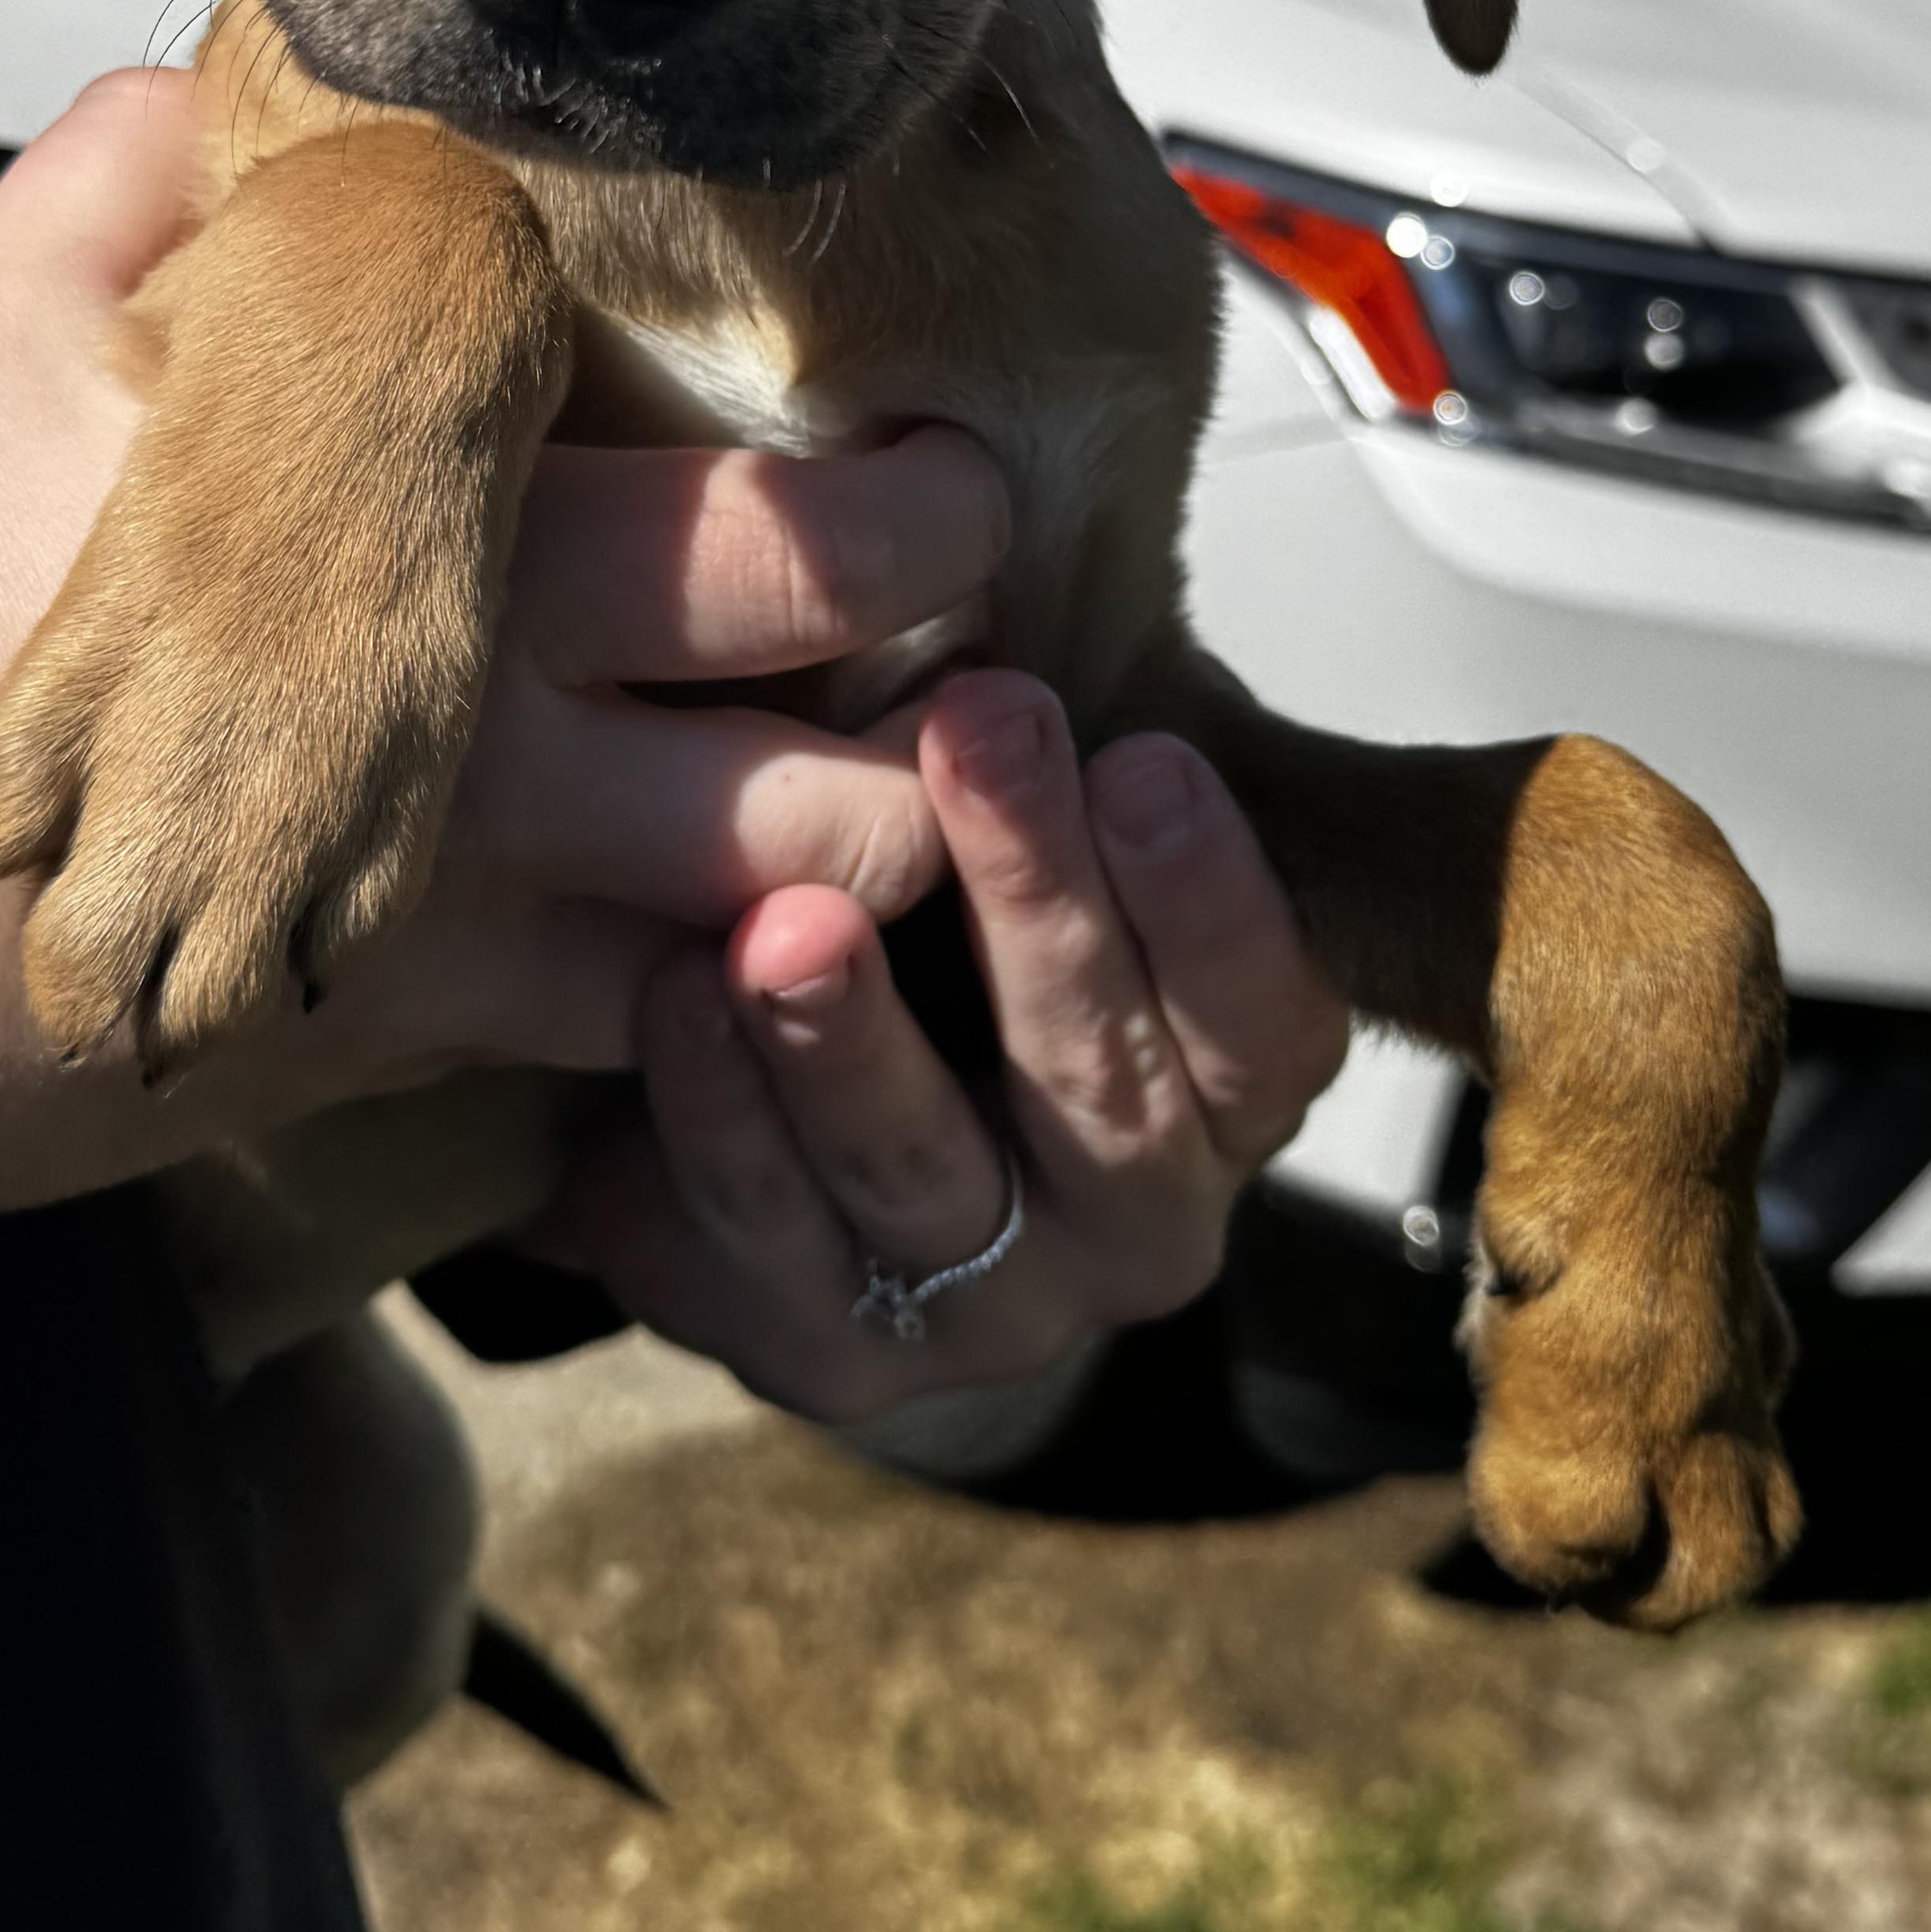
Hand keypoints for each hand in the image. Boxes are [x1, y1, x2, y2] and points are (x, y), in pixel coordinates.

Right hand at [0, 71, 1006, 1239]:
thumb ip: (141, 173)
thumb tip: (232, 78)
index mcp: (420, 482)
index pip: (756, 463)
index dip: (899, 475)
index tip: (952, 432)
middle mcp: (485, 677)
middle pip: (837, 650)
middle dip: (957, 616)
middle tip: (981, 583)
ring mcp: (459, 866)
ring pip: (798, 866)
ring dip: (890, 827)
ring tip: (909, 768)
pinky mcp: (399, 1024)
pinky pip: (655, 1023)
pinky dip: (738, 985)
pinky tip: (755, 926)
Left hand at [533, 668, 1351, 1418]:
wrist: (795, 1114)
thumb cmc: (947, 924)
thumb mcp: (1041, 840)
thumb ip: (1064, 767)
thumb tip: (1006, 576)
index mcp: (1223, 1093)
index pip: (1263, 1019)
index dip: (1213, 899)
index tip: (1145, 755)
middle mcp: (1133, 1221)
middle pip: (1102, 1092)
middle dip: (1036, 907)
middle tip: (975, 734)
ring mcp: (982, 1310)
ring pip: (924, 1180)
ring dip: (851, 1043)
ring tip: (786, 919)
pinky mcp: (828, 1355)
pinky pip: (763, 1244)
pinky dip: (717, 1116)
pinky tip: (667, 990)